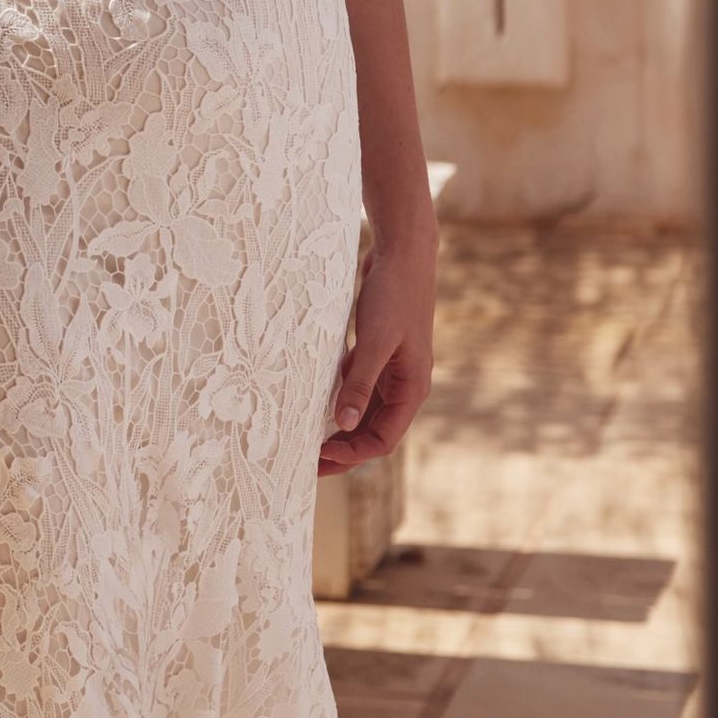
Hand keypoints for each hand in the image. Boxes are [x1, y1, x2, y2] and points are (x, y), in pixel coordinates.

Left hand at [319, 239, 434, 477]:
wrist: (402, 254)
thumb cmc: (394, 296)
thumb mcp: (374, 342)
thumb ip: (359, 382)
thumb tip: (343, 425)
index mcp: (411, 388)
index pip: (382, 439)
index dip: (352, 454)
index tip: (320, 455)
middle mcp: (403, 384)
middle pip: (371, 430)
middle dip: (342, 449)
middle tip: (306, 462)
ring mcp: (389, 369)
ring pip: (362, 410)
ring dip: (338, 427)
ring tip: (306, 439)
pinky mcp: (375, 353)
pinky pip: (355, 385)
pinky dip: (337, 397)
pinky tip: (312, 403)